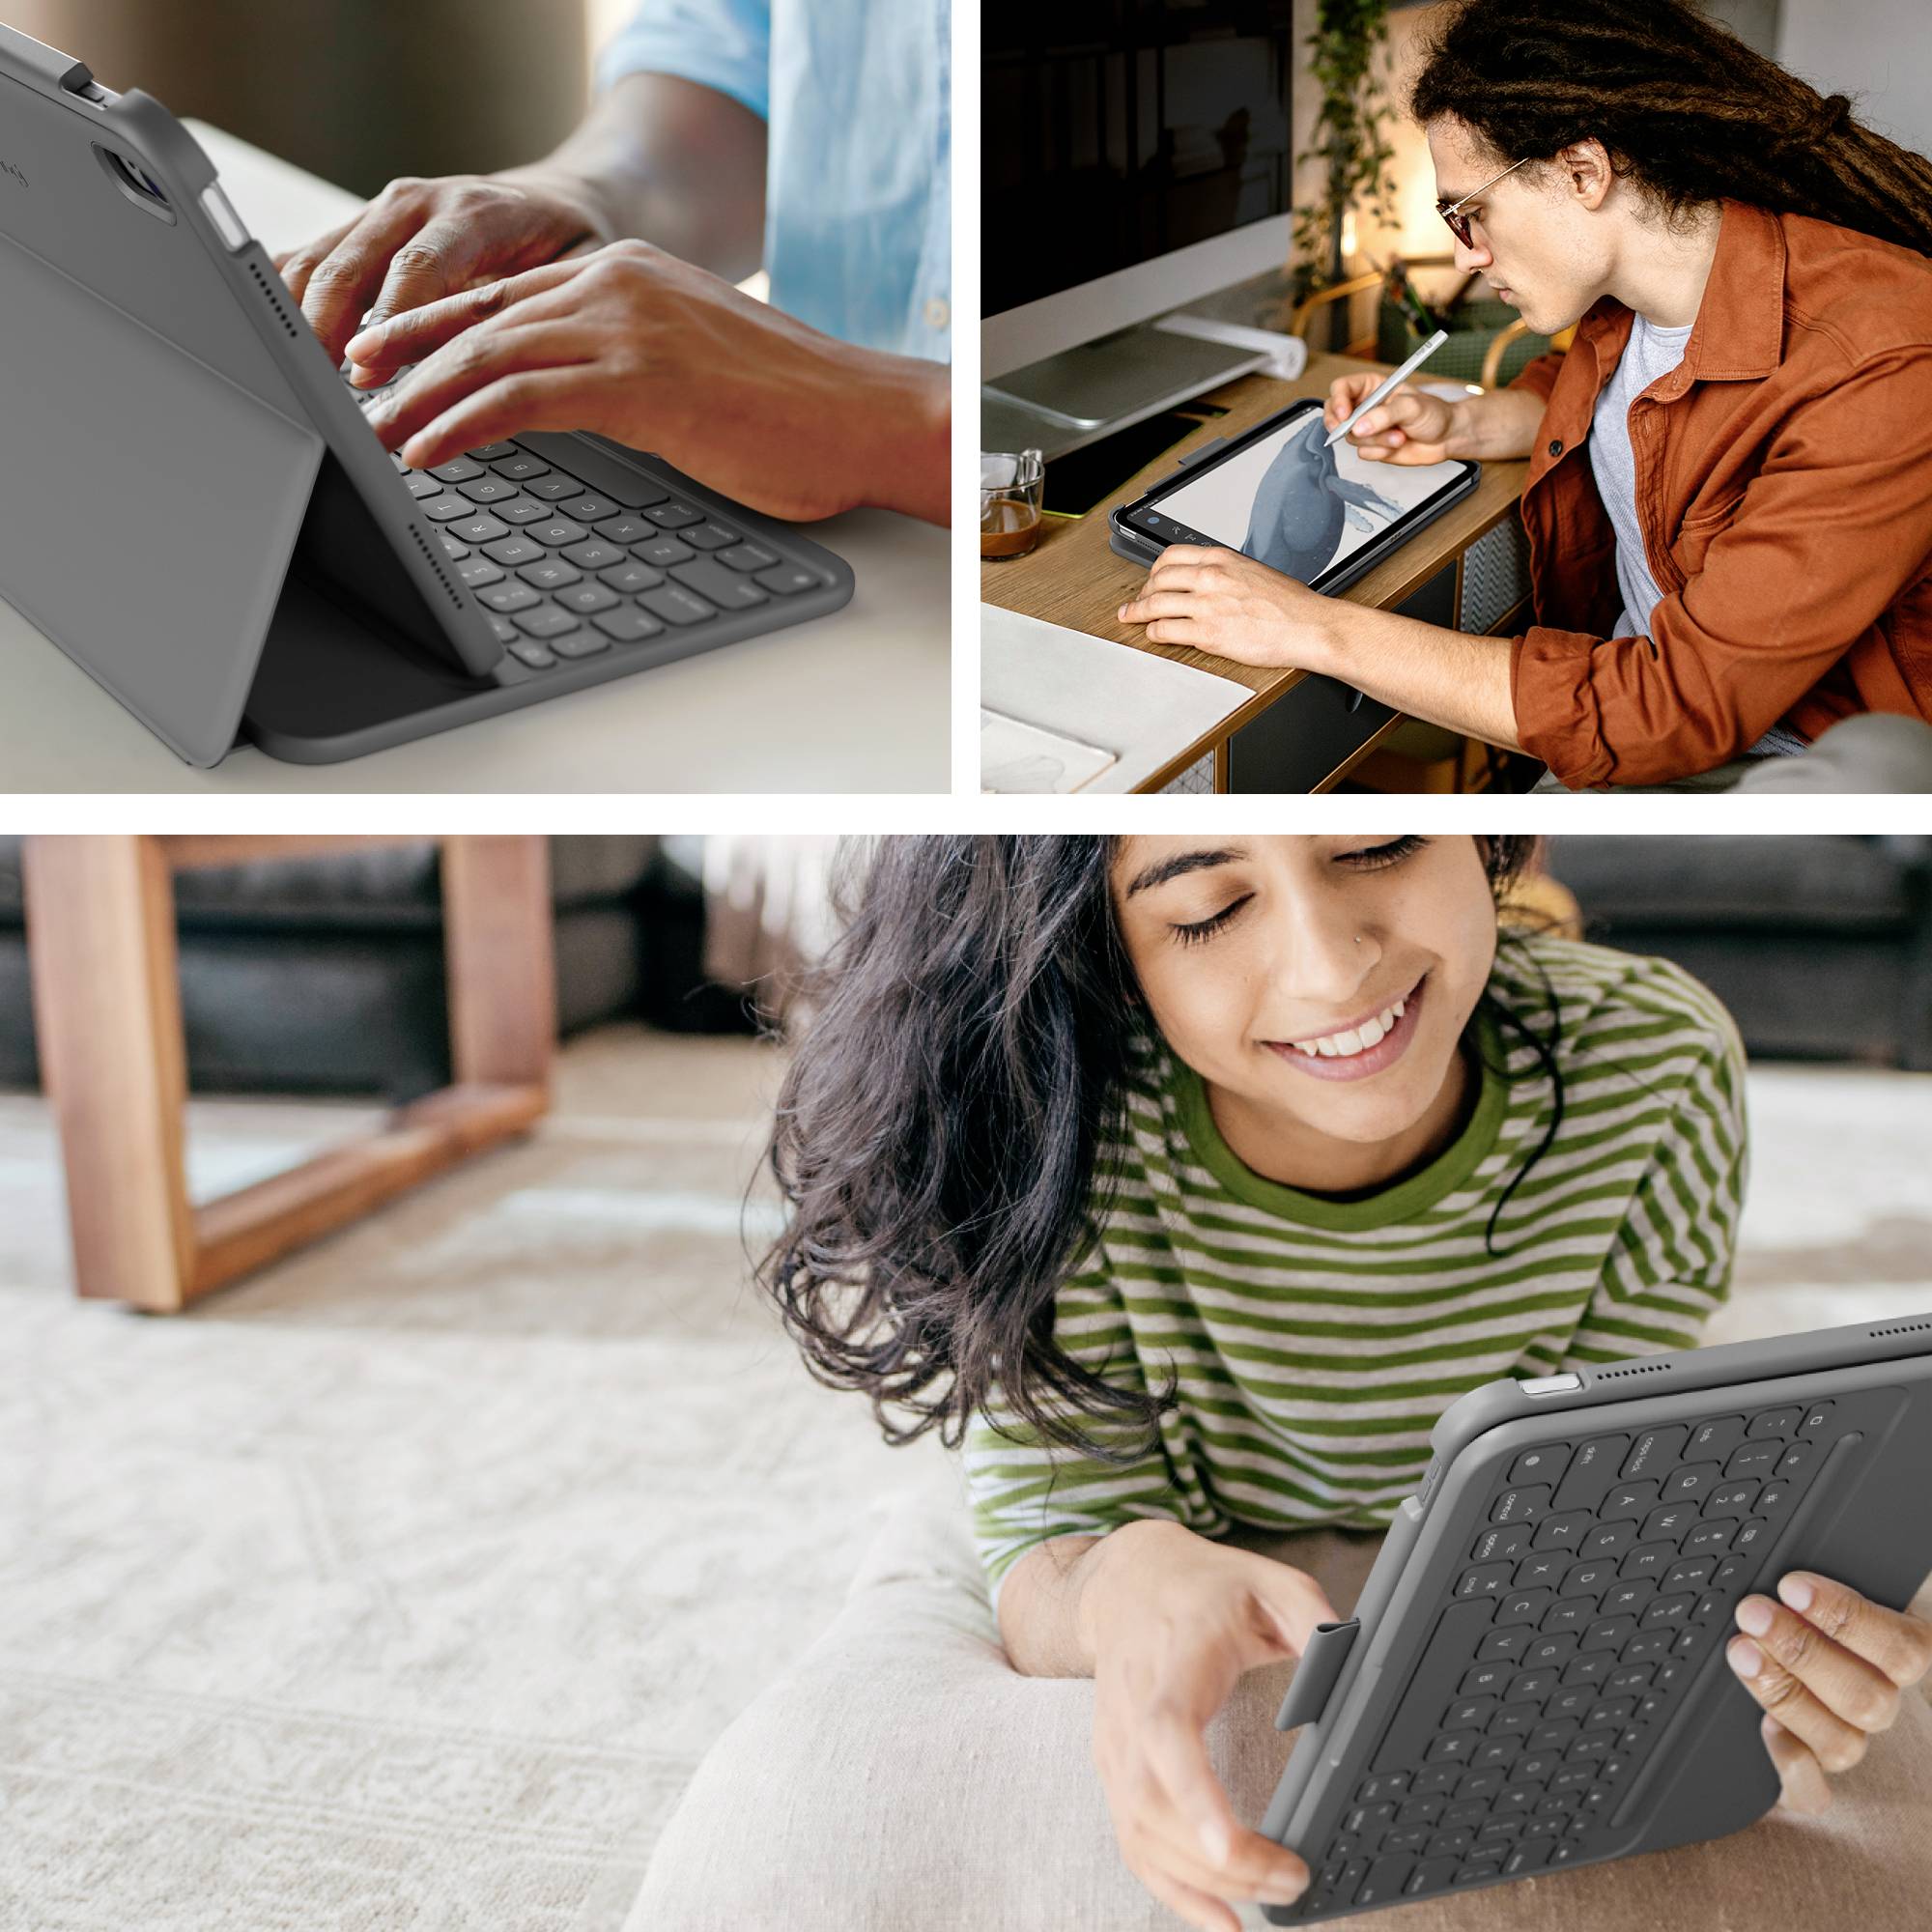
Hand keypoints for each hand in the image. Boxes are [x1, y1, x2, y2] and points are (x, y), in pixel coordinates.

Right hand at [277, 171, 608, 368]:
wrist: (556, 200)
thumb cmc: (569, 247)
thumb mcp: (570, 279)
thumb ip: (527, 315)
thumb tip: (488, 375)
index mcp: (473, 213)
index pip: (417, 267)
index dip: (388, 321)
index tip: (364, 372)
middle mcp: (419, 202)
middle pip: (350, 263)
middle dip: (325, 328)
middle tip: (314, 387)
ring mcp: (381, 212)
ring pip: (317, 259)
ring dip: (299, 318)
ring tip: (296, 377)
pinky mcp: (360, 226)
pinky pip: (308, 256)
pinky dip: (288, 297)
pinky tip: (281, 342)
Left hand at [346, 240, 949, 523]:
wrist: (864, 418)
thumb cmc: (796, 411)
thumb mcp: (697, 367)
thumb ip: (630, 364)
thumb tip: (579, 400)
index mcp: (629, 274)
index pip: (506, 293)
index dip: (434, 326)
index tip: (385, 356)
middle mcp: (617, 284)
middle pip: (478, 313)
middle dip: (405, 355)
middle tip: (350, 390)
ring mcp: (625, 328)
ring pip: (484, 352)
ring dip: (415, 398)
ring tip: (370, 434)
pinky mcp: (636, 382)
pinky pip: (518, 399)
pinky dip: (459, 426)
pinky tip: (425, 454)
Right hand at [1082, 1521, 1337, 1930]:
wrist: (1127, 1579)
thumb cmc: (1205, 1586)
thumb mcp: (1269, 1579)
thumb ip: (1314, 1619)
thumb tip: (1355, 1667)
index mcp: (1175, 1656)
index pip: (1166, 1730)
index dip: (1190, 1792)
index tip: (1226, 1846)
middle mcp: (1133, 1705)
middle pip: (1154, 1801)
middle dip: (1221, 1857)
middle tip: (1293, 1878)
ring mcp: (1115, 1742)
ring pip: (1139, 1831)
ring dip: (1201, 1882)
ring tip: (1272, 1900)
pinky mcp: (1113, 1769)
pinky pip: (1132, 1841)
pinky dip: (1171, 1889)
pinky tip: (1219, 1918)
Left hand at [1119, 546, 1335, 672]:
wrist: (1309, 626)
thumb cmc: (1291, 605)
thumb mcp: (1255, 572)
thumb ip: (1227, 573)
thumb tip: (1209, 581)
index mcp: (1222, 559)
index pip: (1172, 556)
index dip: (1154, 569)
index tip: (1151, 578)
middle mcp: (1210, 577)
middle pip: (1158, 579)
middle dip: (1142, 591)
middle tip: (1137, 601)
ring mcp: (1206, 605)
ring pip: (1156, 604)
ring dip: (1138, 612)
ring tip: (1131, 617)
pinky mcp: (1207, 633)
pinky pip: (1167, 630)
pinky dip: (1154, 632)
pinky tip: (1152, 633)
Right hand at [1322, 372, 1459, 464]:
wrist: (1447, 437)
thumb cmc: (1433, 413)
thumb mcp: (1411, 406)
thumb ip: (1384, 415)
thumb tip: (1360, 426)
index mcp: (1372, 387)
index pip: (1342, 388)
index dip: (1338, 400)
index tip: (1345, 415)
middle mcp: (1365, 407)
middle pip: (1335, 414)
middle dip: (1342, 426)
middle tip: (1353, 431)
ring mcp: (1367, 429)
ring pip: (1351, 437)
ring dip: (1376, 440)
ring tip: (1399, 436)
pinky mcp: (1372, 447)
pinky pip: (1363, 453)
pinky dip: (1381, 452)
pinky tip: (1397, 445)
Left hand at [1726, 1570, 1931, 1811]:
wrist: (1793, 1657)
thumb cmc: (1803, 1611)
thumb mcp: (1818, 1593)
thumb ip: (1817, 1589)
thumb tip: (1788, 1571)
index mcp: (1897, 1655)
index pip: (1902, 1648)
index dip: (1847, 1618)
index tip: (1792, 1586)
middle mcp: (1879, 1702)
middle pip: (1868, 1697)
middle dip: (1803, 1651)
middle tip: (1752, 1613)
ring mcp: (1850, 1742)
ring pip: (1842, 1742)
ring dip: (1786, 1694)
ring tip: (1741, 1651)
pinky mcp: (1814, 1778)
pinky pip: (1816, 1794)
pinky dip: (1793, 1767)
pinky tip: (1766, 1731)